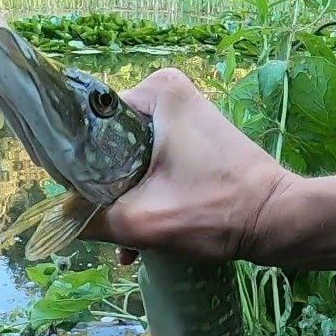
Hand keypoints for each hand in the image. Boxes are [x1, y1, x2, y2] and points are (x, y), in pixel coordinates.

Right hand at [83, 69, 294, 263]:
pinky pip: (158, 166)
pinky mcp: (200, 140)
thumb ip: (91, 221)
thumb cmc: (215, 211)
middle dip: (108, 192)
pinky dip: (151, 198)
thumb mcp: (142, 221)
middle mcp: (172, 93)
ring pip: (134, 161)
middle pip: (112, 146)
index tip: (79, 203)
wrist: (278, 223)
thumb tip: (58, 227)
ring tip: (129, 245)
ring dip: (128, 202)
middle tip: (109, 226)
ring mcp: (188, 116)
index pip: (92, 126)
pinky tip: (145, 239)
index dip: (79, 168)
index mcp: (157, 90)